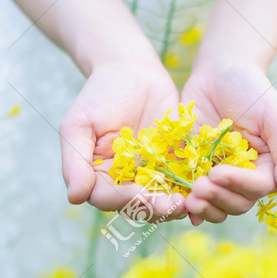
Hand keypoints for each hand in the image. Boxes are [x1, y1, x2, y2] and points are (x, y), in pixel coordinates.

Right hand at [60, 59, 187, 220]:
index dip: (126, 200)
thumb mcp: (79, 125)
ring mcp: (150, 175)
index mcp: (98, 177)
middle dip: (157, 206)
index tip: (143, 195)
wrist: (132, 71)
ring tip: (190, 200)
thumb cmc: (99, 95)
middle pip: (138, 205)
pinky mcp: (173, 165)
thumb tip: (74, 197)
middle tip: (175, 204)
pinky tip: (202, 185)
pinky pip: (182, 182)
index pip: (108, 199)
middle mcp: (124, 182)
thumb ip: (75, 162)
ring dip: (176, 203)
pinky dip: (191, 187)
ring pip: (162, 200)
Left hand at [180, 60, 276, 224]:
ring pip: (217, 206)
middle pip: (237, 203)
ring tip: (189, 198)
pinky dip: (189, 206)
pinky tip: (180, 204)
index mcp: (269, 167)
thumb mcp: (276, 116)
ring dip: (204, 208)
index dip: (238, 185)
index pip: (258, 187)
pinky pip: (194, 196)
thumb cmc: (251, 90)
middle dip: (218, 198)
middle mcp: (245, 177)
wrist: (218, 73)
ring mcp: (220, 177)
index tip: (218, 173)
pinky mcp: (196, 171)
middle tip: (199, 187)